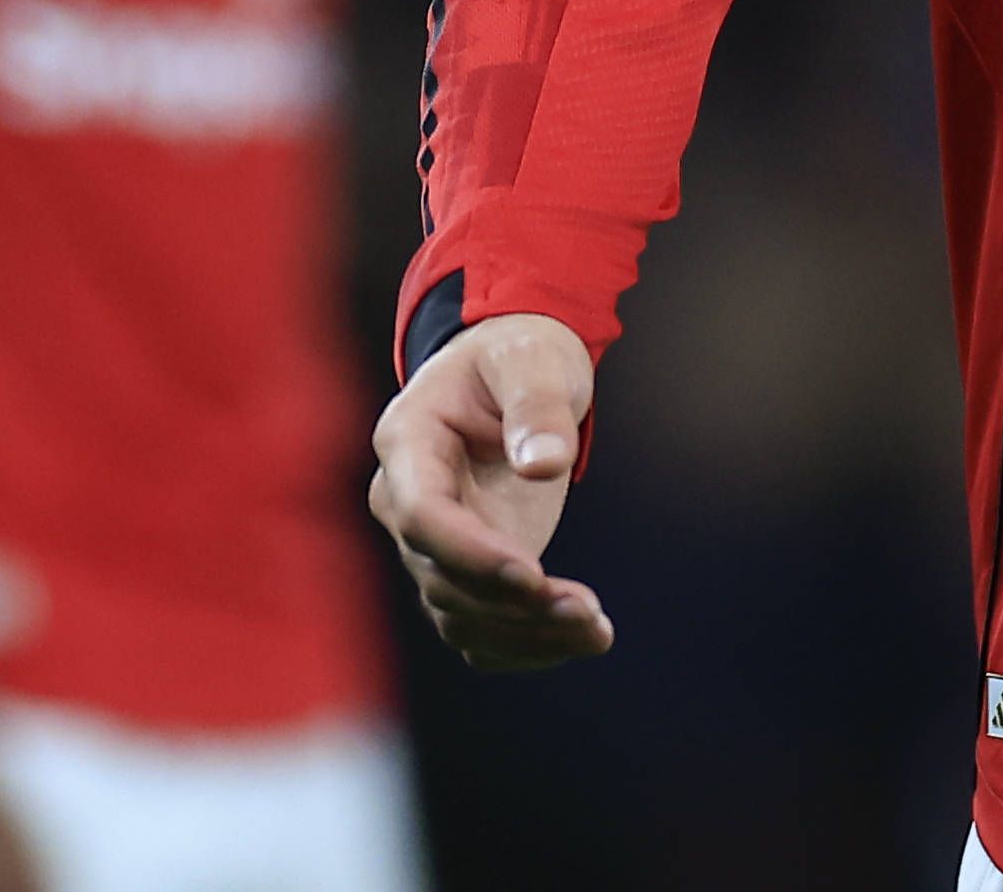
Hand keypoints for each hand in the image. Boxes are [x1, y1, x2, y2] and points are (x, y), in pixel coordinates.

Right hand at [370, 310, 614, 669]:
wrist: (513, 374)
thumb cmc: (519, 356)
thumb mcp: (533, 359)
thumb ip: (537, 405)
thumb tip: (544, 466)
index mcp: (408, 442)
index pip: (422, 514)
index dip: (470, 552)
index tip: (532, 574)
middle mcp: (407, 501)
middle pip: (442, 577)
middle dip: (512, 604)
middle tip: (586, 611)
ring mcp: (434, 544)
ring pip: (461, 615)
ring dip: (526, 635)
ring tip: (596, 631)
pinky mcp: (467, 570)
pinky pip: (481, 627)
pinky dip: (527, 646)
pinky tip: (583, 641)